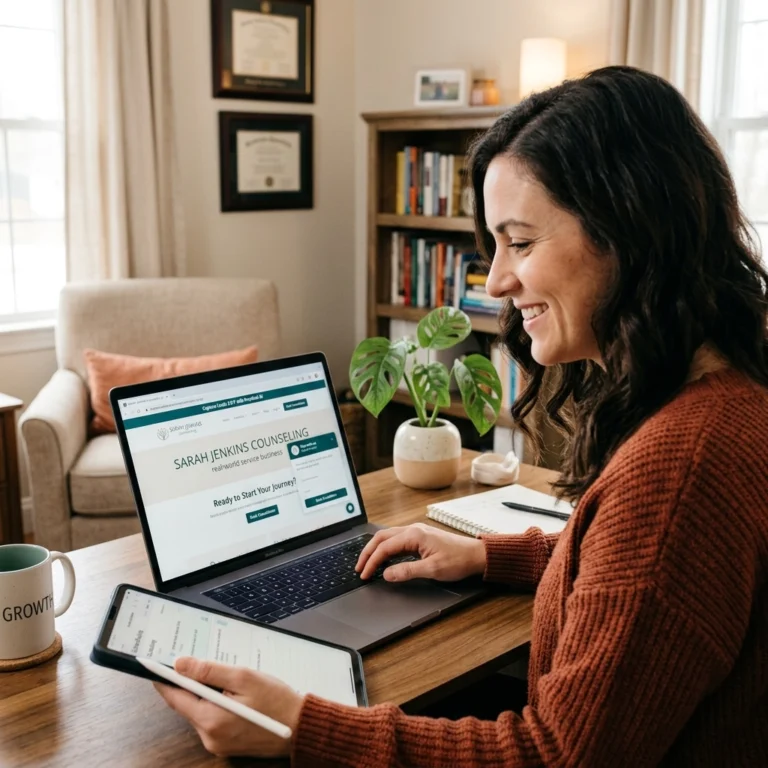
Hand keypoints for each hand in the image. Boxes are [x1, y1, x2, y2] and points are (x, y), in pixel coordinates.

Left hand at [153, 657, 304, 757]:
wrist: (300, 727)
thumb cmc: (277, 700)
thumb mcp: (244, 677)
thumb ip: (209, 670)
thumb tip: (181, 664)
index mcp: (211, 719)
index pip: (175, 697)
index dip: (164, 679)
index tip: (154, 665)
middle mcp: (209, 736)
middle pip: (187, 704)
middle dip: (193, 683)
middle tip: (207, 664)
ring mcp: (217, 744)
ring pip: (200, 711)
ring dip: (207, 694)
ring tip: (231, 681)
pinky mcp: (225, 745)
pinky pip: (212, 720)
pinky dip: (217, 705)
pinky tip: (236, 696)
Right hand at [356, 523, 486, 582]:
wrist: (476, 555)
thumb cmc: (458, 560)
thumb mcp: (432, 570)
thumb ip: (407, 571)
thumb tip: (386, 574)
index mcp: (414, 535)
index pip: (384, 547)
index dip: (372, 562)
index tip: (364, 574)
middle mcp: (413, 530)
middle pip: (381, 538)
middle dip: (368, 552)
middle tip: (359, 568)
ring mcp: (416, 532)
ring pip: (388, 537)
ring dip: (376, 549)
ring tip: (367, 563)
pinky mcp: (420, 537)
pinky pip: (396, 539)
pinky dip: (386, 548)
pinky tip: (384, 558)